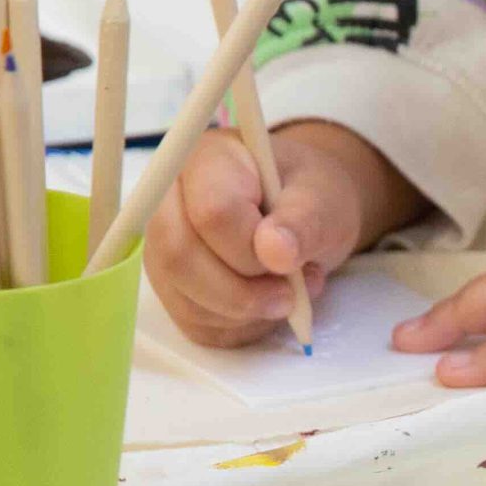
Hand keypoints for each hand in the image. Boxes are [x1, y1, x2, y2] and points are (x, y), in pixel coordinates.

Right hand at [144, 121, 406, 347]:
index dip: (252, 249)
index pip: (211, 212)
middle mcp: (167, 200)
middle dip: (244, 291)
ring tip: (289, 291)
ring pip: (187, 298)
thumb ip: (303, 220)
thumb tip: (275, 252)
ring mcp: (162, 247)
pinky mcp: (173, 289)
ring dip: (249, 312)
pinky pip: (198, 324)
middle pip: (180, 257)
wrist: (306, 213)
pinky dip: (242, 326)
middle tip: (291, 294)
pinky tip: (266, 303)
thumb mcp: (324, 198)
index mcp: (206, 159)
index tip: (289, 258)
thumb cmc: (310, 195)